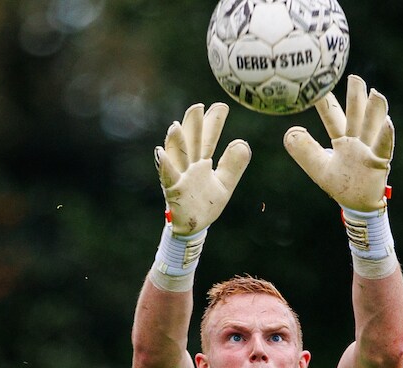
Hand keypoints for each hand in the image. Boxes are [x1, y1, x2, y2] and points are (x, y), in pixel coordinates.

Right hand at [155, 102, 251, 234]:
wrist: (193, 227)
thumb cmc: (205, 203)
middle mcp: (189, 166)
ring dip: (175, 142)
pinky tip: (160, 153)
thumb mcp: (225, 184)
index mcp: (202, 163)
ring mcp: (180, 177)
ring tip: (175, 126)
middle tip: (197, 106)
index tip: (221, 105)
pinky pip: (168, 177)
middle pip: (191, 143)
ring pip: (177, 157)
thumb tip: (242, 143)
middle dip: (193, 125)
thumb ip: (233, 165)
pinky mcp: (173, 191)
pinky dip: (164, 166)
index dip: (214, 123)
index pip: (209, 140)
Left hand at [283, 75, 393, 210]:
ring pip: (372, 127)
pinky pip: (383, 146)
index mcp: (342, 141)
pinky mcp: (379, 162)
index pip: (333, 118)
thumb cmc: (341, 185)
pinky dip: (385, 135)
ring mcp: (369, 150)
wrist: (358, 205)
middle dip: (356, 97)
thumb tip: (290, 131)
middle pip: (357, 116)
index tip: (320, 83)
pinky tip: (388, 122)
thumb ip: (304, 151)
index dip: (326, 103)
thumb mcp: (318, 168)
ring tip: (377, 93)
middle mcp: (357, 141)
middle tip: (355, 77)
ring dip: (375, 111)